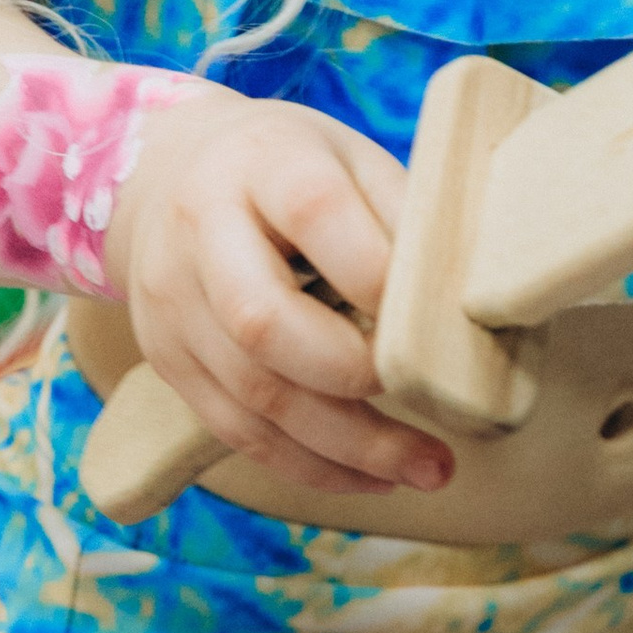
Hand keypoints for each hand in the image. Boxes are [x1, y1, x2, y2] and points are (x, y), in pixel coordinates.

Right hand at [103, 85, 453, 501]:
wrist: (170, 174)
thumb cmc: (288, 168)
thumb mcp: (348, 156)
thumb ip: (400, 213)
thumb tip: (463, 294)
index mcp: (262, 162)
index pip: (315, 213)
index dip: (377, 273)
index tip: (434, 315)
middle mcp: (202, 232)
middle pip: (263, 322)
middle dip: (356, 378)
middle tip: (433, 406)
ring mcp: (175, 304)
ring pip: (253, 395)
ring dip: (348, 448)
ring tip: (427, 469)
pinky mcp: (169, 362)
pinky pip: (237, 431)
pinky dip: (309, 464)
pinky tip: (370, 476)